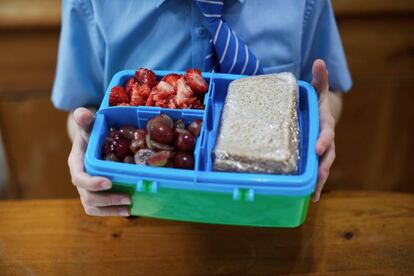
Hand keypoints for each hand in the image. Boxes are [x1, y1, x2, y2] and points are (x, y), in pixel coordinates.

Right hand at [68, 107, 130, 215]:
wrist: (93, 143)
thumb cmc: (92, 133)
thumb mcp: (90, 126)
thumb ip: (87, 121)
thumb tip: (81, 112)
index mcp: (76, 163)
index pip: (79, 177)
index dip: (92, 182)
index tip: (109, 182)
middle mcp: (79, 179)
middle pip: (87, 196)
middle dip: (107, 199)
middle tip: (127, 197)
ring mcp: (86, 189)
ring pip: (92, 206)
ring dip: (111, 210)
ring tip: (129, 207)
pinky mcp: (95, 195)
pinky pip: (99, 209)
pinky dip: (112, 212)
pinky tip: (128, 210)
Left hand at [311, 59, 337, 201]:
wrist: (321, 114)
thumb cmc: (316, 103)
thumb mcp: (317, 90)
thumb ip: (319, 79)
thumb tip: (319, 60)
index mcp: (325, 124)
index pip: (326, 133)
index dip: (323, 140)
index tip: (318, 147)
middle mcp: (326, 140)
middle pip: (327, 156)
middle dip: (323, 167)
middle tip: (318, 179)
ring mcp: (322, 152)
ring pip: (323, 167)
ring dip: (320, 181)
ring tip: (314, 195)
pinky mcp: (315, 159)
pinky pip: (317, 172)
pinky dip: (315, 185)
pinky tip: (310, 198)